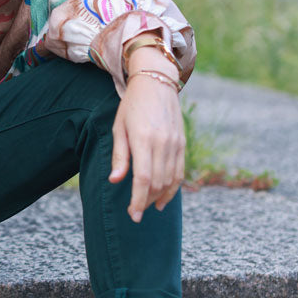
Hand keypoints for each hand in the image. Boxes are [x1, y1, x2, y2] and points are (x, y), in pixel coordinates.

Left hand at [109, 51, 184, 222]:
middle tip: (135, 212)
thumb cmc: (131, 106)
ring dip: (159, 197)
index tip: (132, 215)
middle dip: (146, 202)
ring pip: (170, 180)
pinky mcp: (182, 143)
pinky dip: (172, 188)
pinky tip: (163, 197)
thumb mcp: (119, 128)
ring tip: (148, 206)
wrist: (156, 83)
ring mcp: (175, 143)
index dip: (138, 200)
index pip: (142, 179)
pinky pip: (179, 172)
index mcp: (142, 139)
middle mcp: (162, 143)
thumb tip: (115, 181)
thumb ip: (119, 156)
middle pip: (157, 183)